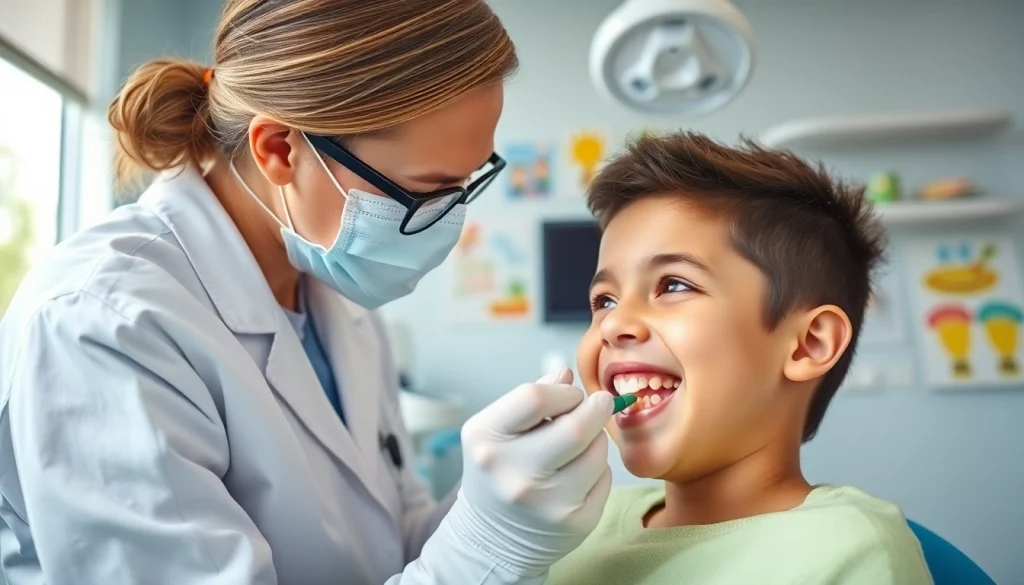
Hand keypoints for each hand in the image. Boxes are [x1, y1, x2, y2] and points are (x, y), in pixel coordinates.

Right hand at [449, 368, 613, 574]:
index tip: (572, 395)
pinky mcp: (575, 523)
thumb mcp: (497, 430)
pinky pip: (604, 478)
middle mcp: (514, 474)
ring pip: (597, 452)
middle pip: (575, 428)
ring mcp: (546, 503)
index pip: (534, 398)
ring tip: (579, 445)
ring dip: (597, 439)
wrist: (493, 538)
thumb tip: (566, 374)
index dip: (563, 392)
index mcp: (487, 440)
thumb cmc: (498, 471)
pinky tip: (577, 476)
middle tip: (600, 404)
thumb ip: (531, 398)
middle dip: (596, 408)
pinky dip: (598, 469)